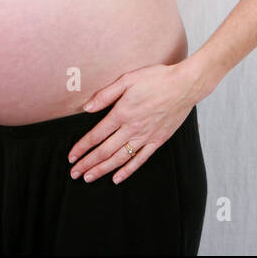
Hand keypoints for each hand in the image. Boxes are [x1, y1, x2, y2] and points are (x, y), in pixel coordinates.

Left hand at [67, 62, 199, 184]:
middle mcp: (132, 128)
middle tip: (75, 173)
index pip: (96, 135)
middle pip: (104, 151)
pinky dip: (127, 171)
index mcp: (122, 113)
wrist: (184, 85)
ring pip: (119, 158)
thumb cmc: (156, 79)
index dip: (82, 147)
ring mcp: (146, 137)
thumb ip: (105, 95)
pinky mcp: (158, 140)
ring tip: (89, 178)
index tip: (72, 156)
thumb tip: (87, 108)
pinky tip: (117, 178)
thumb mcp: (127, 79)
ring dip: (102, 170)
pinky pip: (140, 159)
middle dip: (87, 163)